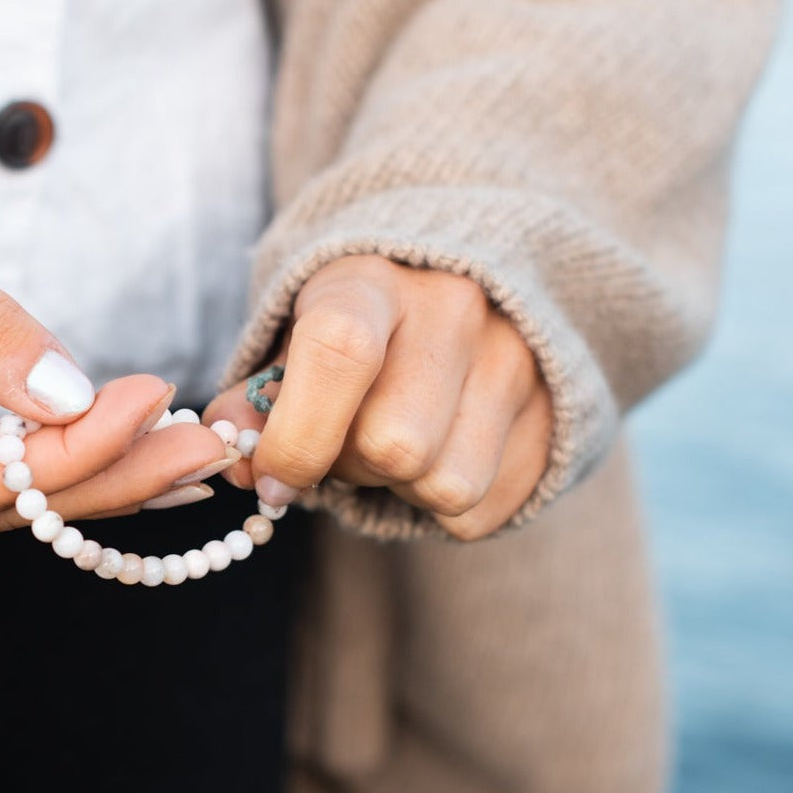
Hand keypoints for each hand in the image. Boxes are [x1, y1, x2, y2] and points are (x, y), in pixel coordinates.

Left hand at [204, 256, 551, 538]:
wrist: (461, 285)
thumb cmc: (353, 327)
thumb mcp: (290, 342)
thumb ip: (252, 402)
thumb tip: (237, 463)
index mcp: (372, 279)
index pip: (339, 351)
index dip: (297, 436)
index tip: (273, 476)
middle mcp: (457, 309)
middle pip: (393, 445)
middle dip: (349, 468)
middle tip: (341, 445)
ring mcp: (518, 361)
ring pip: (444, 487)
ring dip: (401, 491)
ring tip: (392, 444)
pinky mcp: (555, 417)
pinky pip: (481, 514)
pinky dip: (442, 509)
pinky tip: (434, 457)